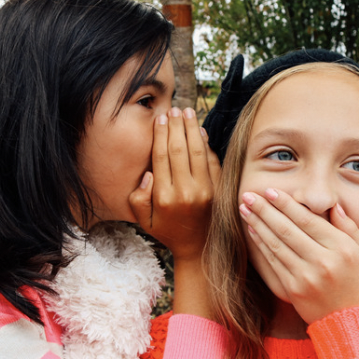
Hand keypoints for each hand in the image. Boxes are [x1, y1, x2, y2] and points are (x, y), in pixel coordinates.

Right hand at [129, 107, 220, 261]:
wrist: (200, 249)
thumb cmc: (168, 231)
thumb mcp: (144, 221)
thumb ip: (138, 199)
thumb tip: (148, 173)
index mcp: (165, 197)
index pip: (161, 157)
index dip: (160, 134)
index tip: (160, 119)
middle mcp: (186, 192)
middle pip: (179, 149)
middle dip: (176, 126)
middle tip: (174, 109)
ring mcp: (206, 191)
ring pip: (198, 151)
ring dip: (192, 129)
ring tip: (188, 112)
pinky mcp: (219, 190)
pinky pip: (212, 161)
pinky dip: (207, 144)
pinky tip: (201, 131)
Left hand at [239, 188, 358, 323]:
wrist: (351, 324)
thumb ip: (349, 227)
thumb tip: (333, 204)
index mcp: (342, 249)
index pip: (308, 220)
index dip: (286, 204)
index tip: (270, 191)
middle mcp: (323, 262)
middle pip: (287, 230)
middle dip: (265, 210)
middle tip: (248, 195)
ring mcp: (306, 277)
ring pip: (276, 245)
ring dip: (258, 224)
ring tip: (245, 209)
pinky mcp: (293, 290)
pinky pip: (273, 262)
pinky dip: (261, 245)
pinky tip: (253, 231)